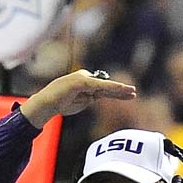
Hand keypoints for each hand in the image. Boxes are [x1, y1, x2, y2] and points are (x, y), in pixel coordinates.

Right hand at [20, 69, 136, 128]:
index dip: (118, 93)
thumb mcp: (81, 104)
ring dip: (118, 88)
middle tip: (135, 92)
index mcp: (86, 84)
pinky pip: (98, 85)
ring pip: (104, 85)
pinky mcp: (81, 81)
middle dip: (121, 90)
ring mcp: (83, 78)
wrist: (47, 104)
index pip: (105, 89)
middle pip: (107, 86)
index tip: (131, 95)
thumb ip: (90, 99)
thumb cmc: (61, 104)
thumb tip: (97, 97)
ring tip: (131, 91)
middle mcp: (86, 78)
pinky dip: (108, 86)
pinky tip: (119, 88)